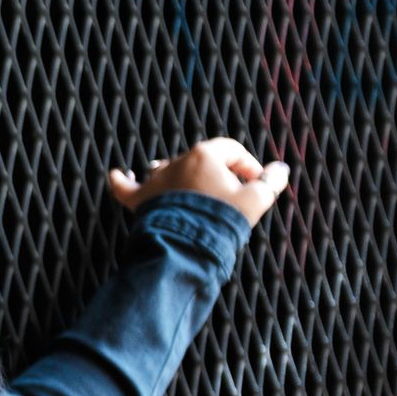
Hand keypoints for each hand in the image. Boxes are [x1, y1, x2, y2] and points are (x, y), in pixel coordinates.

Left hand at [105, 136, 289, 227]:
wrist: (187, 244)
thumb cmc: (222, 220)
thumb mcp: (255, 200)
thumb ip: (269, 182)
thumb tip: (280, 168)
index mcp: (204, 155)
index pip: (230, 150)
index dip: (247, 164)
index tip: (256, 183)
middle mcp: (176, 162)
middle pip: (199, 161)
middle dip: (216, 175)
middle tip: (229, 197)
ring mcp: (155, 181)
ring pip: (167, 170)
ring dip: (180, 176)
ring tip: (190, 188)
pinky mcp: (139, 200)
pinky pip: (125, 188)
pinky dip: (121, 181)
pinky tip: (116, 174)